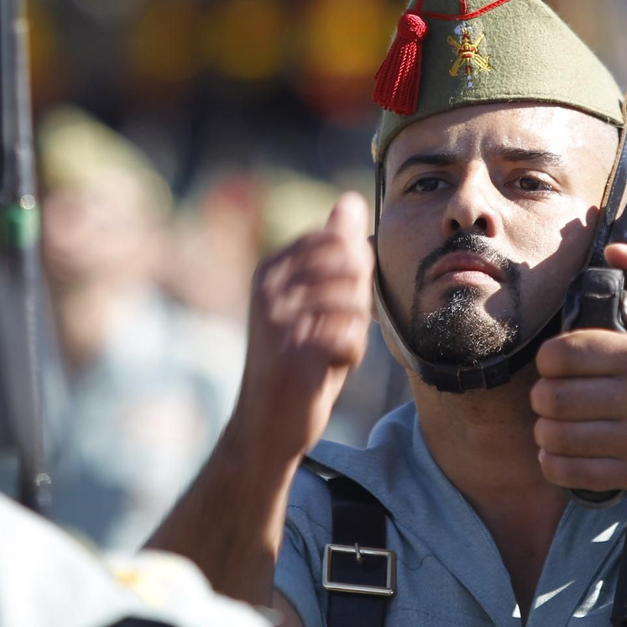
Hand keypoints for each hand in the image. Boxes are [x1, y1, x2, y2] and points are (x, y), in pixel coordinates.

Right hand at [233, 192, 372, 463]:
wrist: (266, 426)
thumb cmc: (299, 359)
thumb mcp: (315, 299)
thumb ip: (335, 251)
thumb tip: (352, 201)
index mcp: (271, 268)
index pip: (338, 241)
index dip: (356, 271)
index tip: (340, 303)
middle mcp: (268, 286)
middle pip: (351, 266)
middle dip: (360, 299)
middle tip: (341, 327)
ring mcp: (277, 318)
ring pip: (355, 302)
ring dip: (356, 330)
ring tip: (333, 348)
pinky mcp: (293, 353)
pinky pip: (352, 338)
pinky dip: (352, 354)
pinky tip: (330, 366)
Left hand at [530, 243, 626, 499]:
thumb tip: (616, 250)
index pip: (565, 353)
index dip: (548, 360)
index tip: (555, 367)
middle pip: (553, 396)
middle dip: (541, 398)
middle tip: (548, 398)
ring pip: (557, 434)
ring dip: (543, 432)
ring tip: (551, 425)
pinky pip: (570, 471)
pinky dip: (552, 464)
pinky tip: (557, 454)